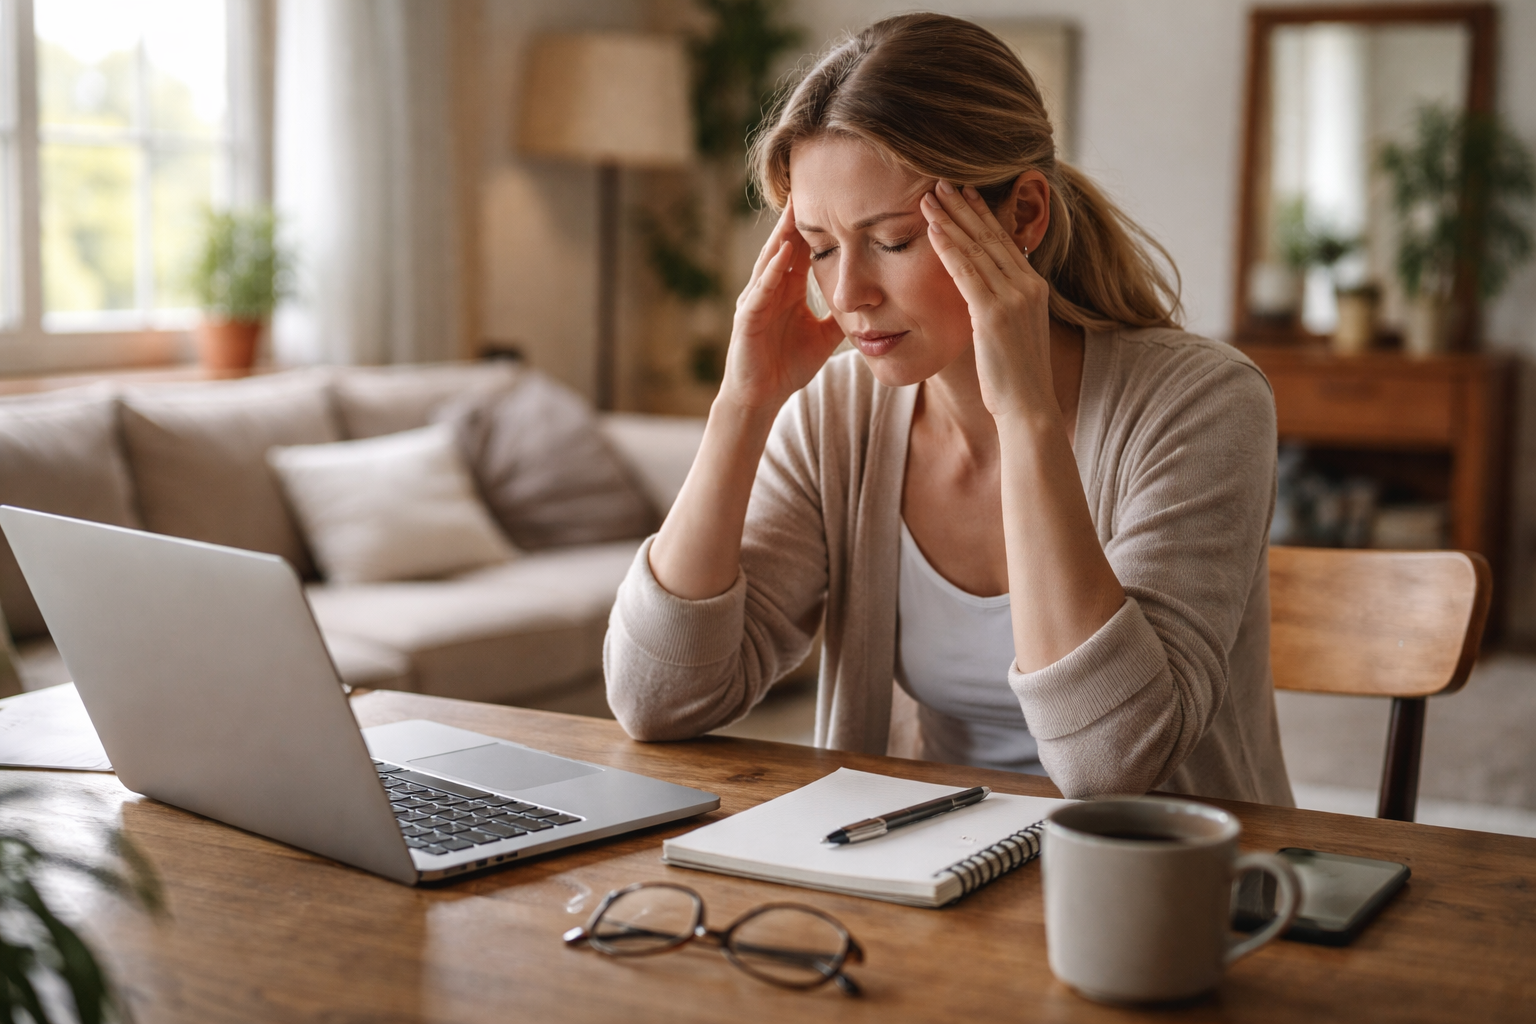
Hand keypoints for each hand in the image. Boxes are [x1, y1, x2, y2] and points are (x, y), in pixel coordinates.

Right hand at [721, 198, 845, 414]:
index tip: (832, 198)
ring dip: (782, 235)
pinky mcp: (747, 319)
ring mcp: (756, 301)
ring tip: (795, 207)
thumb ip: (841, 316)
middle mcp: (770, 289)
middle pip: (785, 246)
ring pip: (771, 261)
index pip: (802, 250)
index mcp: (788, 290)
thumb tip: (870, 303)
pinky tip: (783, 253)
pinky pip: (761, 290)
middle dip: (796, 218)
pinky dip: (772, 271)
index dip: (816, 225)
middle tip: (811, 185)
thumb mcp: (824, 337)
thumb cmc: (787, 366)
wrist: (762, 398)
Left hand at [920, 182, 1055, 421]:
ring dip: (951, 219)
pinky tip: (933, 230)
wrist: (1028, 409)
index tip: (965, 194)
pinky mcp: (994, 313)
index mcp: (1034, 288)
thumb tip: (983, 301)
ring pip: (977, 248)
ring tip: (929, 196)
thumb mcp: (1013, 336)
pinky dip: (949, 247)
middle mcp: (1028, 286)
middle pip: (991, 236)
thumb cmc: (1014, 381)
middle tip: (942, 182)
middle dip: (965, 207)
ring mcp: (1014, 298)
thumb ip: (1000, 310)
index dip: (983, 216)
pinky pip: (967, 272)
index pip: (1004, 242)